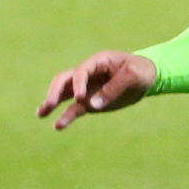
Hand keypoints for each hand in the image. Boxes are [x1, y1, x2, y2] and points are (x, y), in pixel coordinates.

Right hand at [37, 50, 157, 129]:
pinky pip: (74, 109)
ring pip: (64, 94)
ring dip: (52, 102)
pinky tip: (57, 126)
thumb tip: (93, 105)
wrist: (148, 77)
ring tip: (41, 113)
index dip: (78, 84)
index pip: (80, 72)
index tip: (81, 99)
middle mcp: (87, 75)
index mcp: (97, 62)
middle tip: (49, 104)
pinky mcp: (90, 102)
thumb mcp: (133, 75)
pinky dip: (65, 116)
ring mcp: (87, 89)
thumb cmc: (141, 71)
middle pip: (64, 80)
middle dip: (55, 92)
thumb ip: (114, 88)